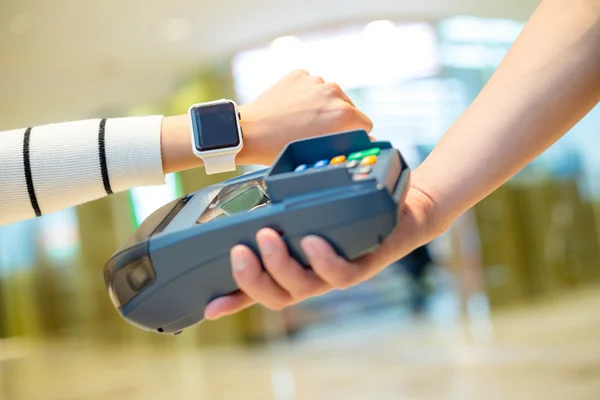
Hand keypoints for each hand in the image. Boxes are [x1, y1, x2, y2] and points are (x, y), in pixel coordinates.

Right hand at [204, 176, 446, 319]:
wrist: (404, 207)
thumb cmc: (350, 210)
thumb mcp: (308, 210)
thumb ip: (282, 213)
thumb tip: (247, 201)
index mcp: (297, 268)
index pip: (260, 290)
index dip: (234, 302)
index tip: (209, 308)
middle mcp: (313, 278)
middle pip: (278, 297)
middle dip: (252, 279)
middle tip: (239, 251)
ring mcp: (337, 273)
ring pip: (305, 287)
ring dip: (281, 265)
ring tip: (268, 236)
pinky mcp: (363, 265)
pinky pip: (342, 274)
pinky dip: (323, 260)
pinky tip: (311, 241)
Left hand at [238, 69, 373, 165]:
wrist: (250, 132)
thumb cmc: (282, 148)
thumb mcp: (321, 152)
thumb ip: (346, 143)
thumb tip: (366, 140)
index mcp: (344, 114)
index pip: (365, 124)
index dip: (354, 135)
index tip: (341, 140)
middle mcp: (333, 92)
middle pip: (348, 108)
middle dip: (337, 120)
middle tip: (316, 133)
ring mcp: (315, 81)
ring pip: (329, 96)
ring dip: (321, 106)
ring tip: (300, 122)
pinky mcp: (299, 75)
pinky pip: (311, 86)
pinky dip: (305, 96)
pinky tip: (291, 109)